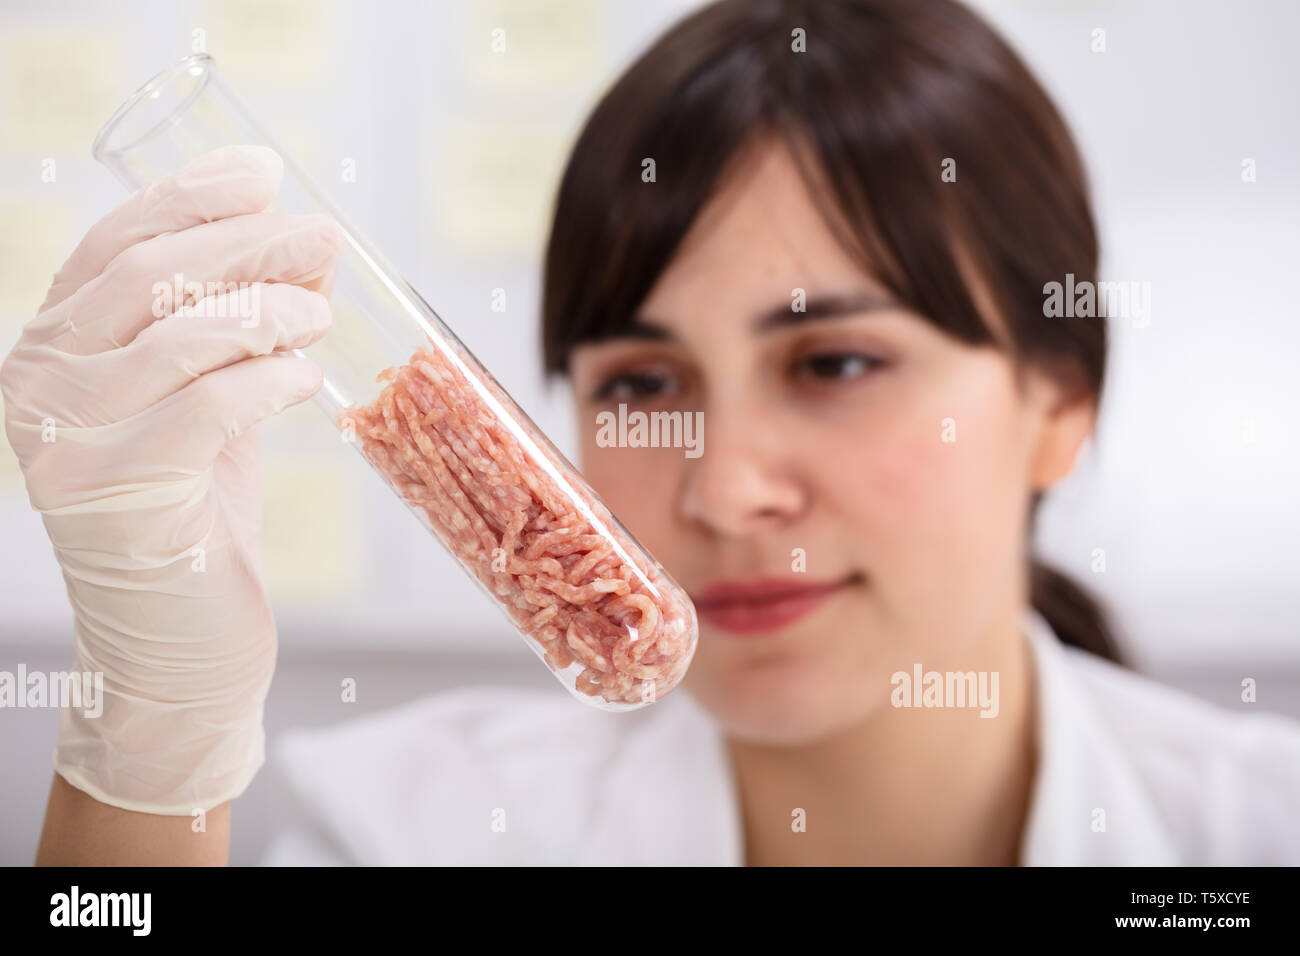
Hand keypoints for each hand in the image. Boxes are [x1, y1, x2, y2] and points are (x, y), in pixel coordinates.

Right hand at [1, 145, 342, 813]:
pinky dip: (265, 381)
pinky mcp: (116, 495)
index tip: (262, 170)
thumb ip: (234, 331)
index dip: (189, 196)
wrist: (174, 640)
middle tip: (321, 233)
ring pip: (171, 336)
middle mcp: (42, 383)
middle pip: (144, 278)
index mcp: (56, 347)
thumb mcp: (210, 401)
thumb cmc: (195, 513)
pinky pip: (203, 408)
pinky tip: (305, 379)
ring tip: (320, 312)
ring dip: (264, 311)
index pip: (115, 243)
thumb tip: (303, 250)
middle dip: (242, 244)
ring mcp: (69, 439)